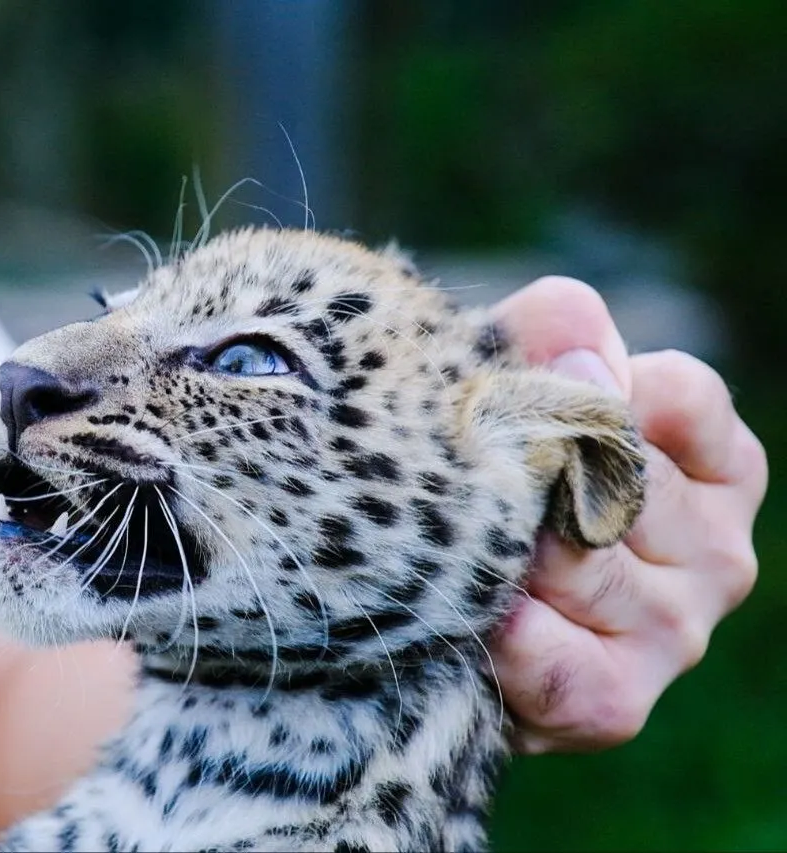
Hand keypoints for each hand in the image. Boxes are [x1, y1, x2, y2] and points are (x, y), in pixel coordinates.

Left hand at [489, 277, 765, 753]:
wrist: (425, 609)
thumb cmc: (481, 473)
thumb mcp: (510, 379)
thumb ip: (546, 333)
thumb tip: (580, 351)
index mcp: (719, 467)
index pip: (678, 395)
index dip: (575, 391)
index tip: (512, 402)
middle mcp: (720, 552)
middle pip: (618, 478)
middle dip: (522, 476)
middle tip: (461, 488)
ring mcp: (677, 632)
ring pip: (573, 557)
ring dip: (497, 550)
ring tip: (459, 553)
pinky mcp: (617, 701)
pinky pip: (546, 651)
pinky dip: (495, 628)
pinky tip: (475, 618)